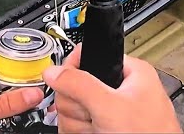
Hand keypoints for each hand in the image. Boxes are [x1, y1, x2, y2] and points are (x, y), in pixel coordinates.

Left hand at [0, 49, 44, 133]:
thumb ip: (3, 104)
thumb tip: (29, 93)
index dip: (10, 55)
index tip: (31, 58)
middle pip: (0, 81)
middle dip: (16, 84)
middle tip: (34, 86)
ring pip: (0, 100)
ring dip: (13, 103)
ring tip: (28, 103)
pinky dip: (7, 119)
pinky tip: (15, 121)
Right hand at [44, 46, 181, 133]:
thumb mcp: (111, 107)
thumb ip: (80, 85)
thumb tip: (54, 72)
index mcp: (130, 72)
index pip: (87, 56)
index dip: (74, 72)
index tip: (71, 86)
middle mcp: (119, 90)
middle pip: (75, 87)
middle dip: (79, 108)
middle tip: (94, 117)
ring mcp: (110, 111)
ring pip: (73, 109)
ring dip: (80, 124)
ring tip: (100, 131)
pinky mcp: (103, 128)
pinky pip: (77, 125)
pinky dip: (81, 133)